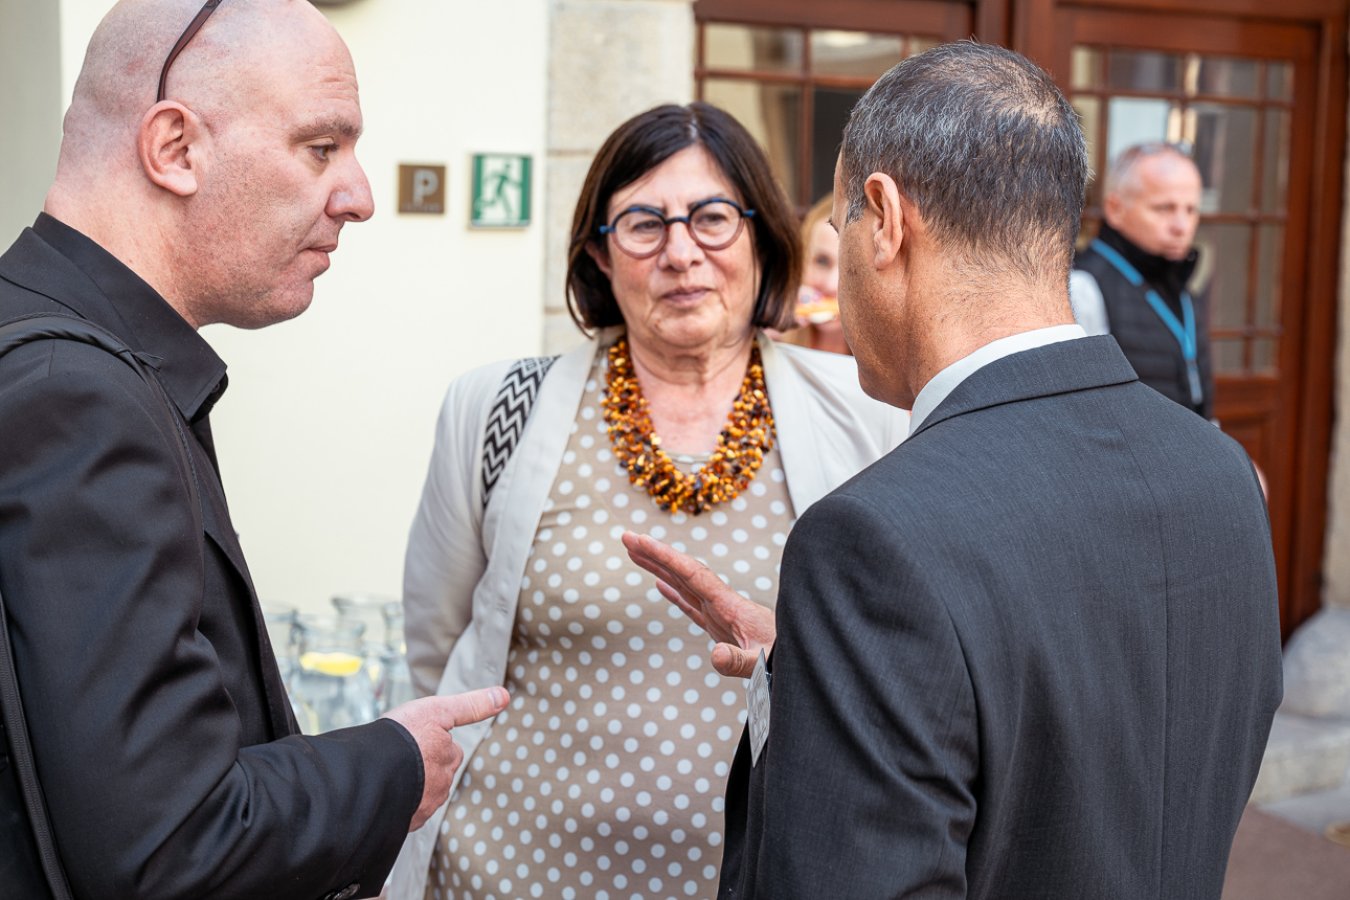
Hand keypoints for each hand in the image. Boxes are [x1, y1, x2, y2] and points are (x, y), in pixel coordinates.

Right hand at [382, 687, 509, 830]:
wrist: (371, 773)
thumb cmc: (403, 737)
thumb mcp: (438, 710)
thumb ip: (471, 706)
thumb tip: (504, 696)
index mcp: (448, 757)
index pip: (450, 750)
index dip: (434, 743)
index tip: (421, 740)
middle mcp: (440, 784)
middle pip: (437, 773)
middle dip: (425, 766)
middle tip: (404, 756)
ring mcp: (423, 805)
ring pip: (422, 794)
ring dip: (412, 786)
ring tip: (392, 773)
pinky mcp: (406, 822)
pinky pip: (406, 813)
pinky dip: (399, 804)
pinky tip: (388, 794)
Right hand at [622, 531, 775, 677]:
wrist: (804, 660)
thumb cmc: (786, 661)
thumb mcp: (764, 665)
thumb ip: (740, 662)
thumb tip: (714, 655)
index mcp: (730, 607)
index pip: (692, 575)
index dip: (665, 557)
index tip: (640, 541)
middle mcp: (723, 604)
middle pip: (683, 572)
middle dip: (656, 554)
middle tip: (627, 538)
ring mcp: (721, 614)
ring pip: (684, 584)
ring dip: (660, 568)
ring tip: (635, 554)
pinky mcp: (722, 626)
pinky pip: (692, 604)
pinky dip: (674, 592)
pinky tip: (660, 585)